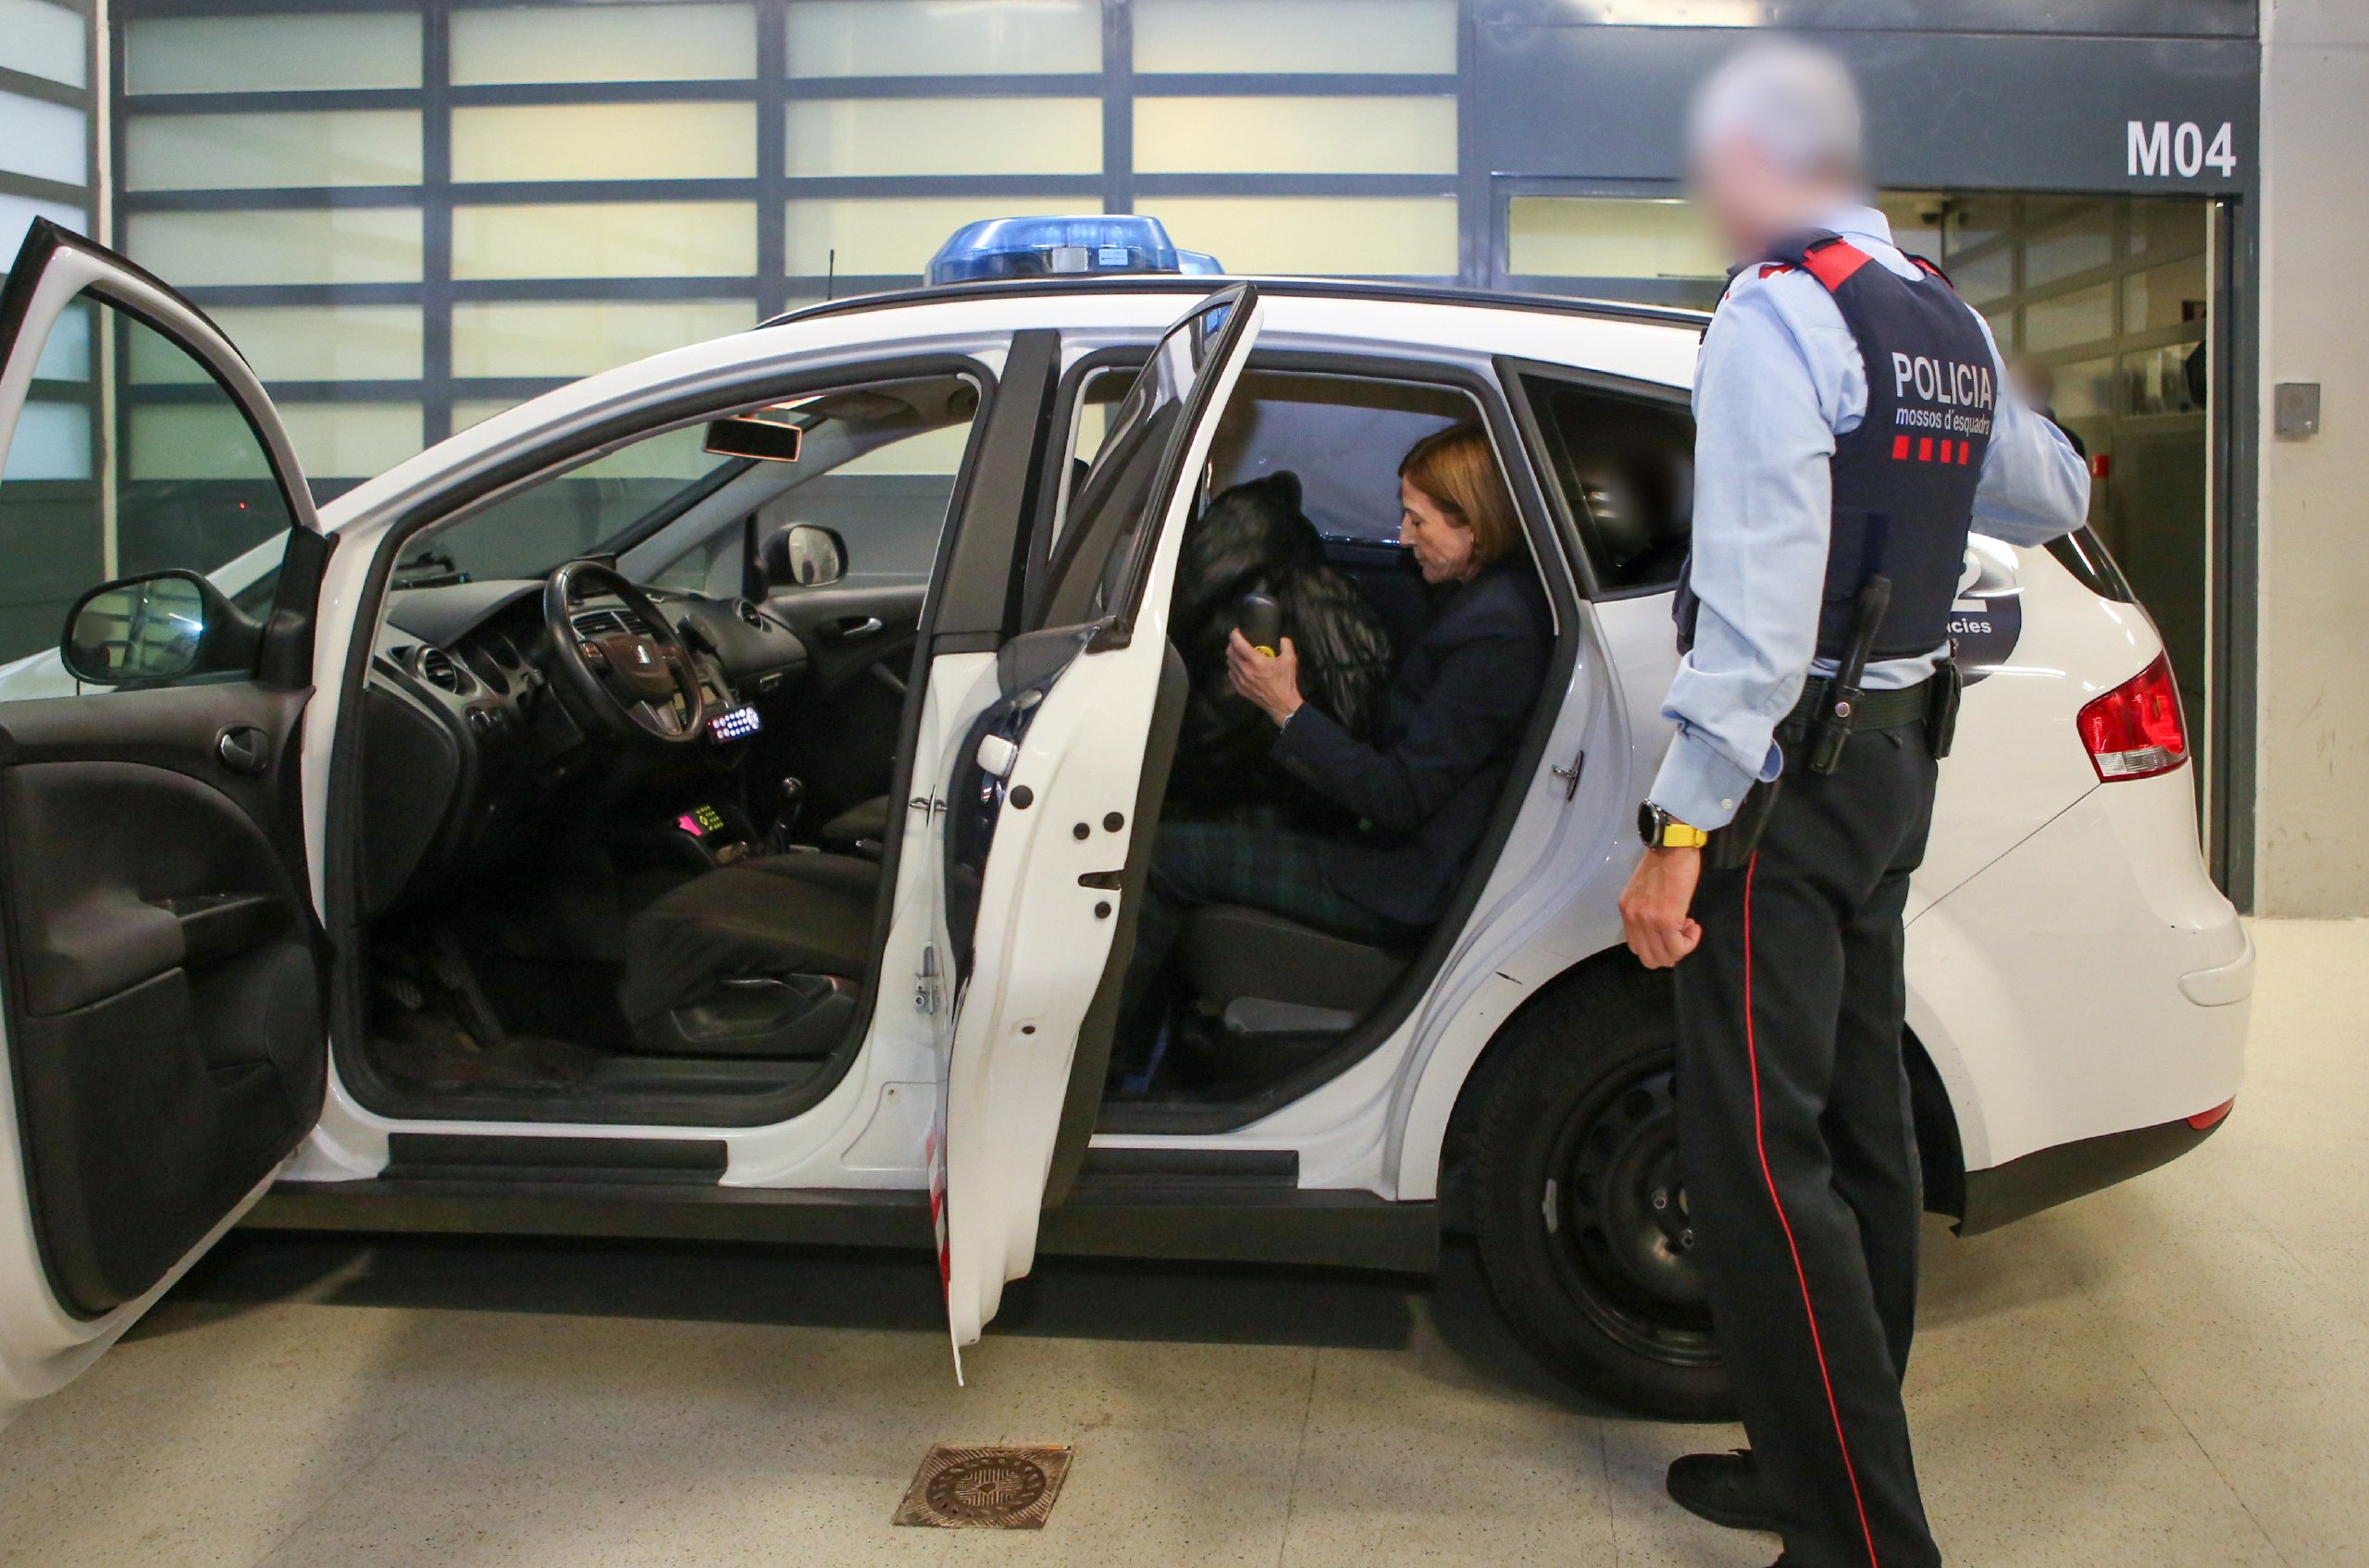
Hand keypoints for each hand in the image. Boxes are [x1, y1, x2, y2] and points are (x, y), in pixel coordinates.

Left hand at [1227, 629, 1303, 725]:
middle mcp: (1245, 669)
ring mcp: (1240, 680)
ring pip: (1229, 663)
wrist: (1282, 703)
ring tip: (1239, 653)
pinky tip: (1240, 667)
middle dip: (1232, 644)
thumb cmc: (1285, 681)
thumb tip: (1282, 638)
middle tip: (1238, 642)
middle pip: (1230, 652)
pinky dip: (1233, 668)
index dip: (1234, 634)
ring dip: (1232, 656)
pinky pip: (1231, 674)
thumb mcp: (1290, 660)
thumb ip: (1286, 645)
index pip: (1238, 643)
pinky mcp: (1239, 688)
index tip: (1237, 631)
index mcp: (1256, 661)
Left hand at [1620, 847, 1702, 968]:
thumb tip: (1660, 928)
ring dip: (1681, 947)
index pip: (1637, 947)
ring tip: (1689, 927)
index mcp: (1627, 911)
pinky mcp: (1666, 920)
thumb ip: (1646, 910)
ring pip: (1664, 957)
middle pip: (1649, 958)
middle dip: (1670, 952)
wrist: (1672, 846)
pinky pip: (1678, 947)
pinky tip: (1694, 925)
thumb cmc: (1664, 862)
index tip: (1672, 929)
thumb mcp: (1644, 890)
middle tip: (1682, 933)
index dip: (1657, 945)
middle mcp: (1632, 918)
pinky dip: (1690, 942)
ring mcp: (1647, 921)